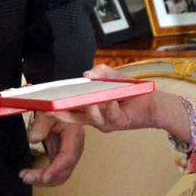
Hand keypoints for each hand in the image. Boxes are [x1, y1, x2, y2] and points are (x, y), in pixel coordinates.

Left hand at [18, 115, 84, 185]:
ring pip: (60, 175)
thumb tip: (34, 138)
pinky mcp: (62, 156)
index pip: (68, 157)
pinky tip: (33, 175)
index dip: (56, 169)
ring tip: (27, 177)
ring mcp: (69, 153)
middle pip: (64, 170)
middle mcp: (75, 147)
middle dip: (46, 178)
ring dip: (44, 180)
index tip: (44, 177)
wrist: (61, 108)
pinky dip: (44, 177)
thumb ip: (41, 124)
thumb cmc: (58, 109)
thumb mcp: (49, 112)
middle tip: (27, 177)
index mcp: (75, 135)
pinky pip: (55, 172)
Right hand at [41, 64, 158, 132]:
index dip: (54, 104)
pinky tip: (110, 99)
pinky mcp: (118, 123)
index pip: (67, 105)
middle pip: (73, 116)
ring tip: (89, 101)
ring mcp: (104, 121)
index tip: (43, 101)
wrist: (151, 102)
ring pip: (92, 118)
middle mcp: (92, 115)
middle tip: (52, 108)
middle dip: (62, 113)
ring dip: (90, 110)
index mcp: (87, 105)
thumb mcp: (113, 76)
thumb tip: (88, 73)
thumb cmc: (129, 91)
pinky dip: (110, 107)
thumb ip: (101, 72)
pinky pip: (111, 116)